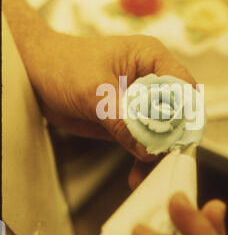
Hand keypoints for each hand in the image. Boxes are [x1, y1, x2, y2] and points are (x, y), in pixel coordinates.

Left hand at [31, 31, 195, 162]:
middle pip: (176, 113)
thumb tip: (148, 148)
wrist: (36, 74)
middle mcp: (151, 79)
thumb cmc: (62, 65)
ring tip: (146, 176)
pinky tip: (136, 175)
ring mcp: (141, 100)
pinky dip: (141, 158)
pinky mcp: (128, 118)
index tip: (177, 142)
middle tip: (163, 165)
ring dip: (157, 154)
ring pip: (161, 131)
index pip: (183, 87)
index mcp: (151, 58)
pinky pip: (143, 140)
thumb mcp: (94, 92)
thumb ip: (122, 120)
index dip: (185, 115)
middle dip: (171, 141)